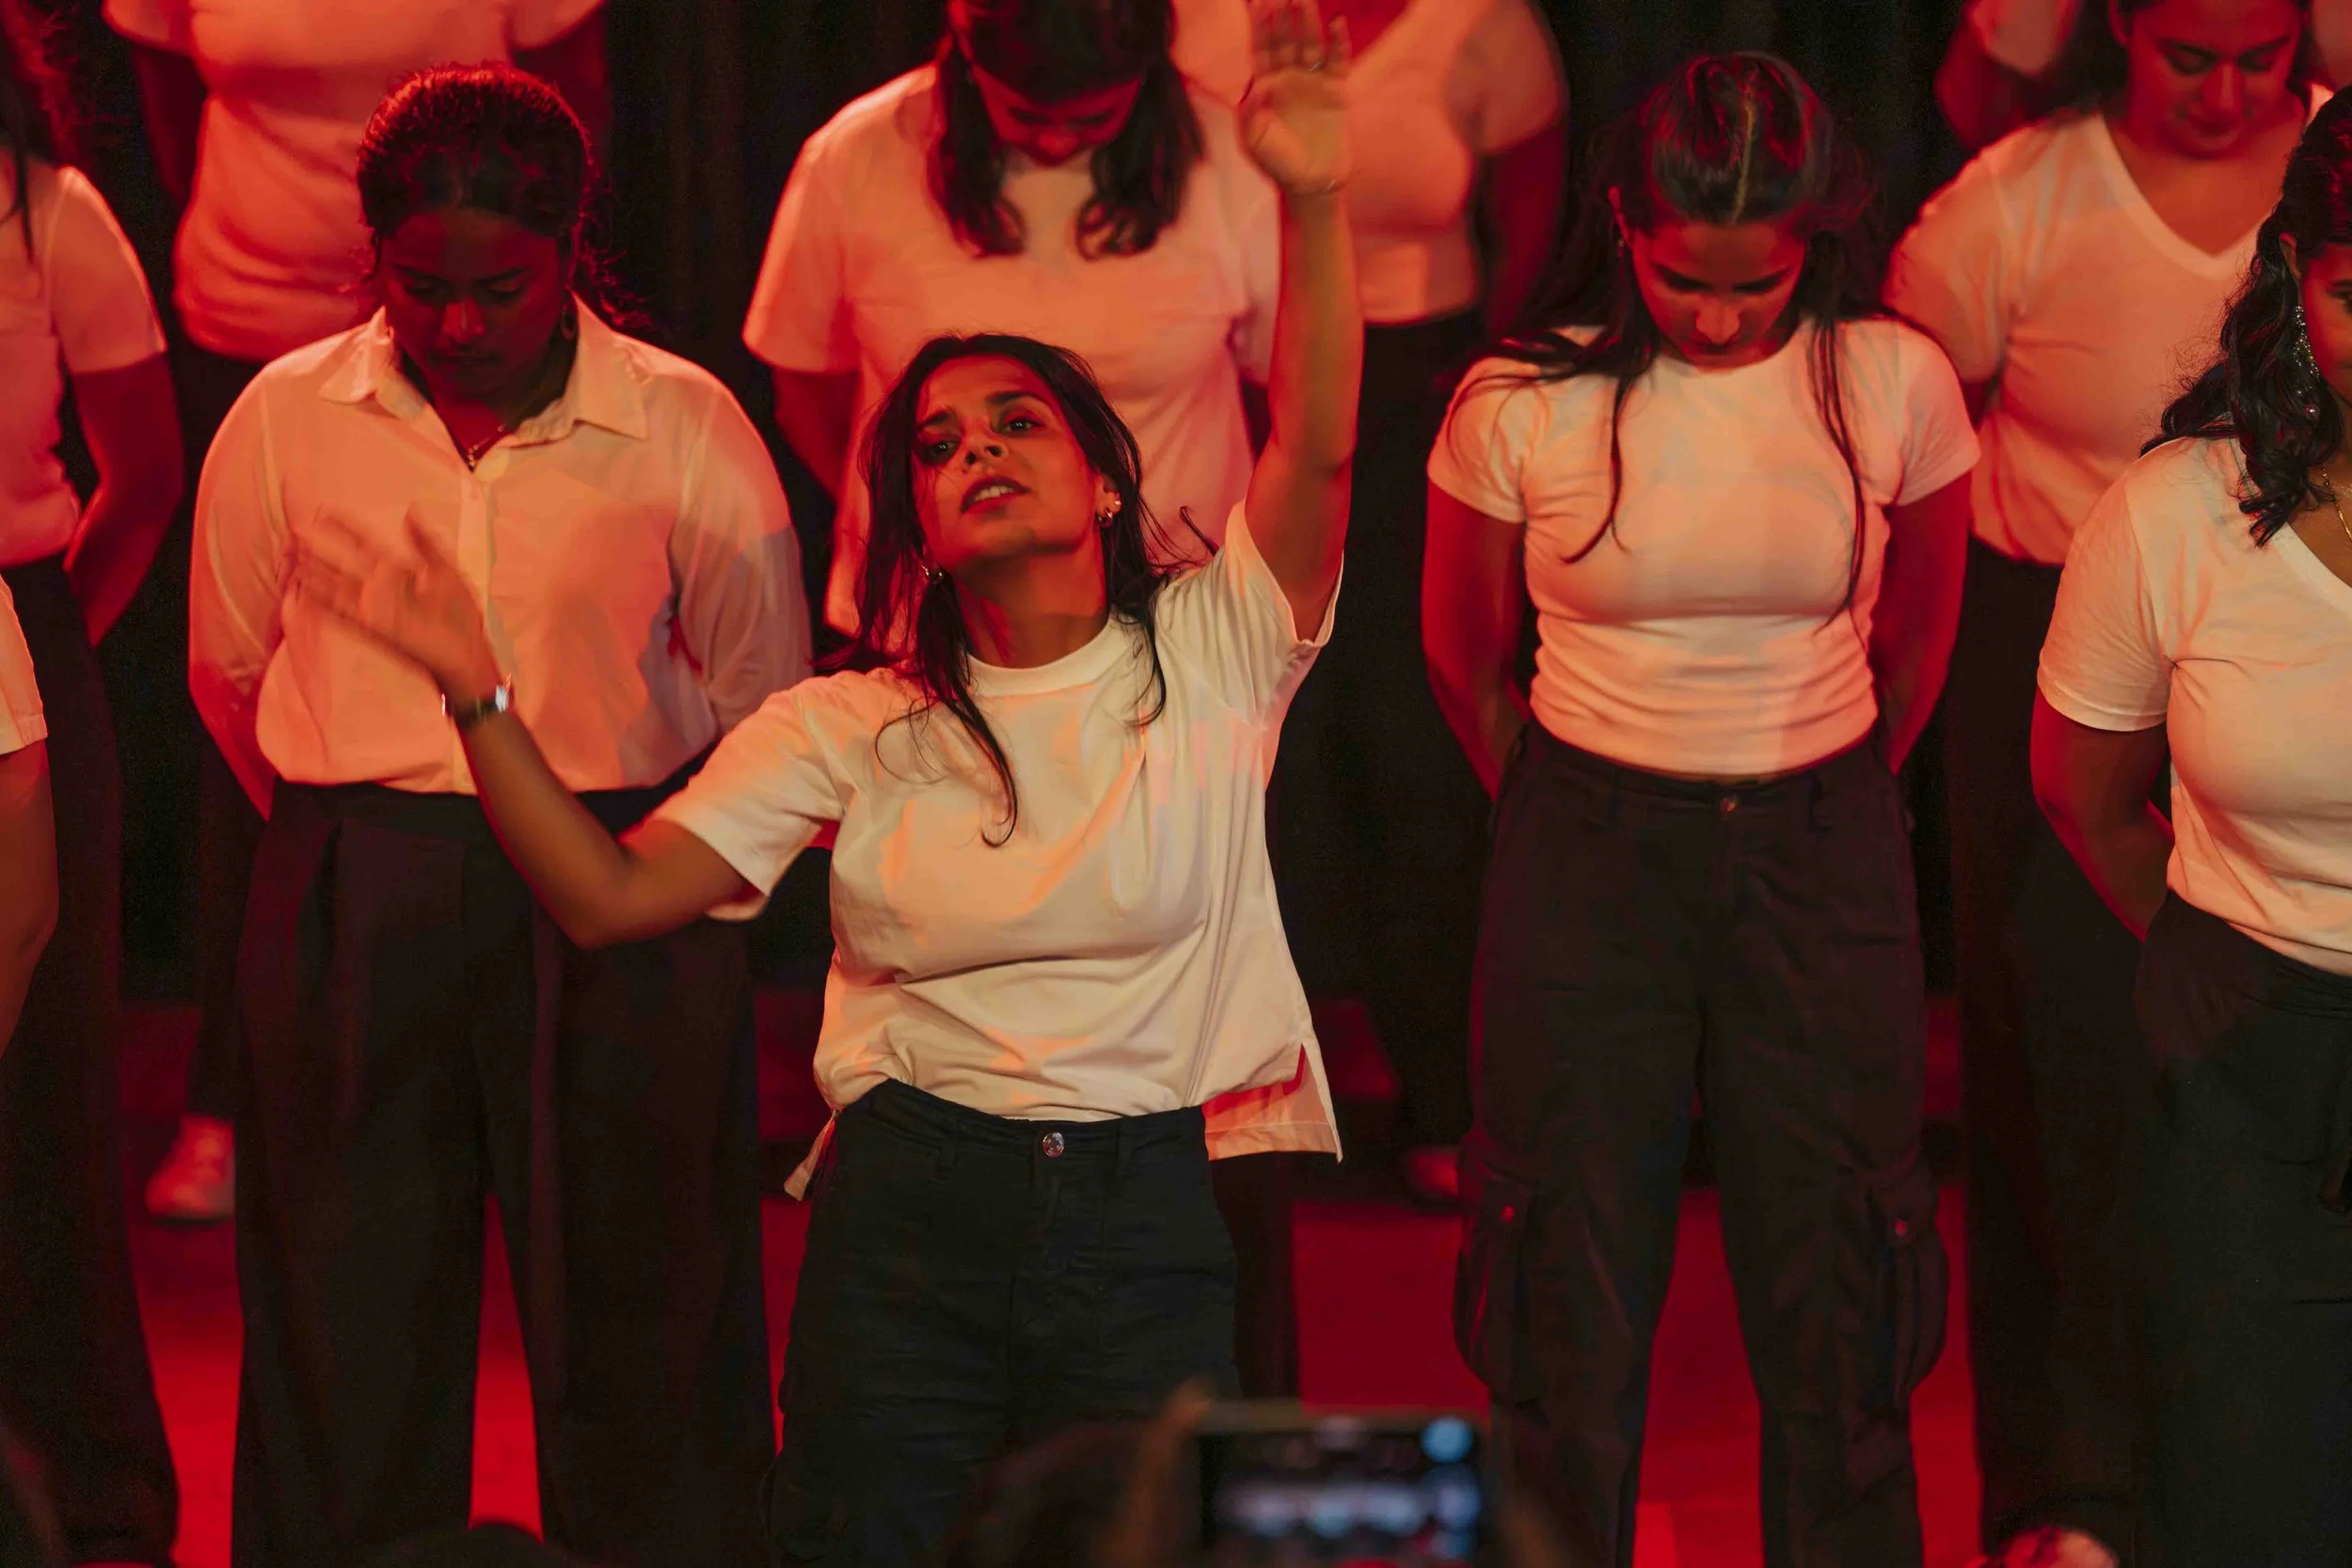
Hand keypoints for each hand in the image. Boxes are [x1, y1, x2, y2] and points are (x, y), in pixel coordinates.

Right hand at [292, 507, 501, 700]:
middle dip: (315, 548)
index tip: (322, 511)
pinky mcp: (371, 626)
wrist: (467, 651)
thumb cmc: (461, 615)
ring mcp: (373, 607)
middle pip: (339, 563)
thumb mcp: (445, 571)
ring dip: (310, 570)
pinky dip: (318, 600)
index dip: (344, 528)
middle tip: (292, 531)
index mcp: (397, 571)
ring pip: (332, 584)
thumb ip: (425, 542)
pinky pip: (338, 610)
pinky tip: (300, 586)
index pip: (363, 543)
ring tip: (288, 552)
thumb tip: (410, 511)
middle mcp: (379, 588)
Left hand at [1240, 0, 1351, 196]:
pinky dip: (1338, 42)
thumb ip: (1252, 112)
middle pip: (1284, 39)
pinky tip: (1336, 22)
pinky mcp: (1336, 91)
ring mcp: (1313, 83)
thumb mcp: (1255, 140)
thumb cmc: (1278, 165)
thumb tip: (1258, 84)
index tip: (1256, 2)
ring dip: (1307, 22)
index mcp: (1265, 87)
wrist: (1311, 184)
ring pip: (1310, 44)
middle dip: (1282, 16)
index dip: (1258, 26)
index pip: (1260, 49)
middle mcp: (1288, 79)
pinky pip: (1338, 61)